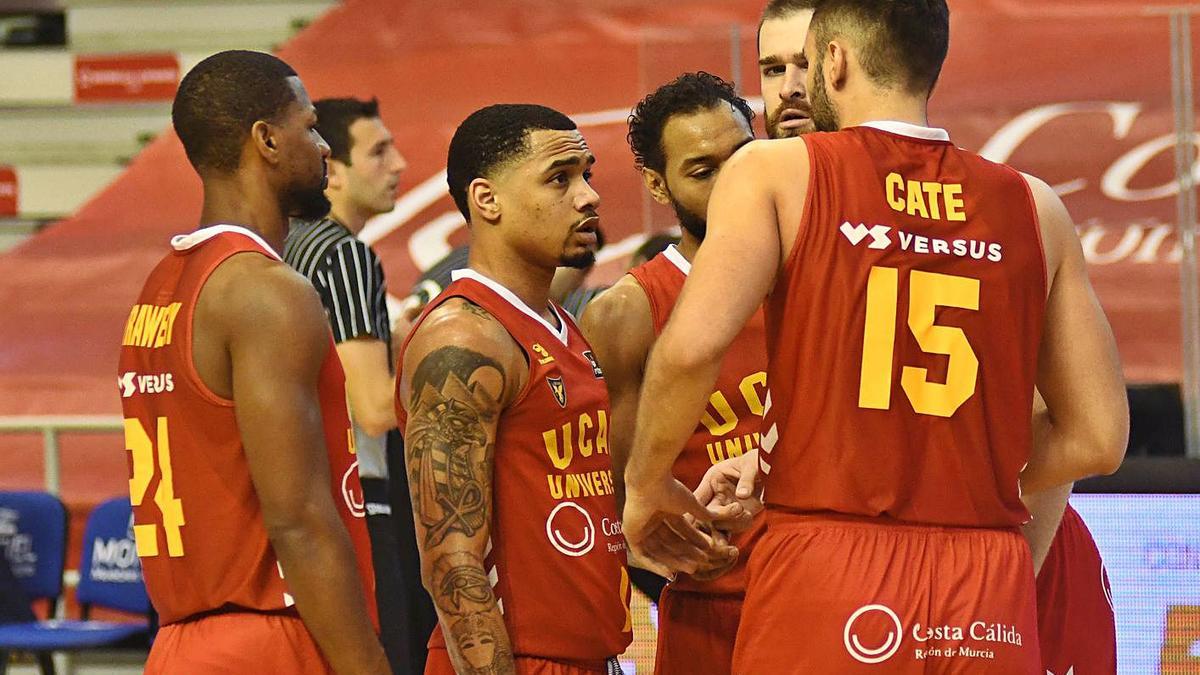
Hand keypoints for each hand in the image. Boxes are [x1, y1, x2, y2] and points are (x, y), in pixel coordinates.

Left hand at [623, 476, 737, 574]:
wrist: (649, 483)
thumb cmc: (669, 488)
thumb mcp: (691, 504)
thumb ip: (704, 513)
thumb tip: (723, 516)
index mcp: (665, 509)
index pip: (681, 530)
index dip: (695, 541)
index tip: (708, 551)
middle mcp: (652, 519)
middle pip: (671, 542)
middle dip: (686, 553)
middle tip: (702, 563)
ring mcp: (640, 527)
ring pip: (659, 550)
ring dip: (675, 560)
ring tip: (692, 568)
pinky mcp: (630, 533)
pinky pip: (643, 555)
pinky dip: (656, 564)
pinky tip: (670, 572)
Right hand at [694, 449, 762, 532]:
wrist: (777, 469)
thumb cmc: (761, 461)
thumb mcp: (753, 465)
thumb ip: (747, 480)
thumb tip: (742, 495)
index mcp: (713, 478)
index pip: (698, 497)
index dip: (695, 510)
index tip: (697, 521)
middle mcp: (715, 494)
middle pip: (704, 515)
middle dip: (715, 522)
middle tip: (727, 524)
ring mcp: (725, 506)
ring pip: (717, 525)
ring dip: (731, 524)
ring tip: (747, 515)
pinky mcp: (736, 516)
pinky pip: (732, 528)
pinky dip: (740, 527)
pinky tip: (750, 517)